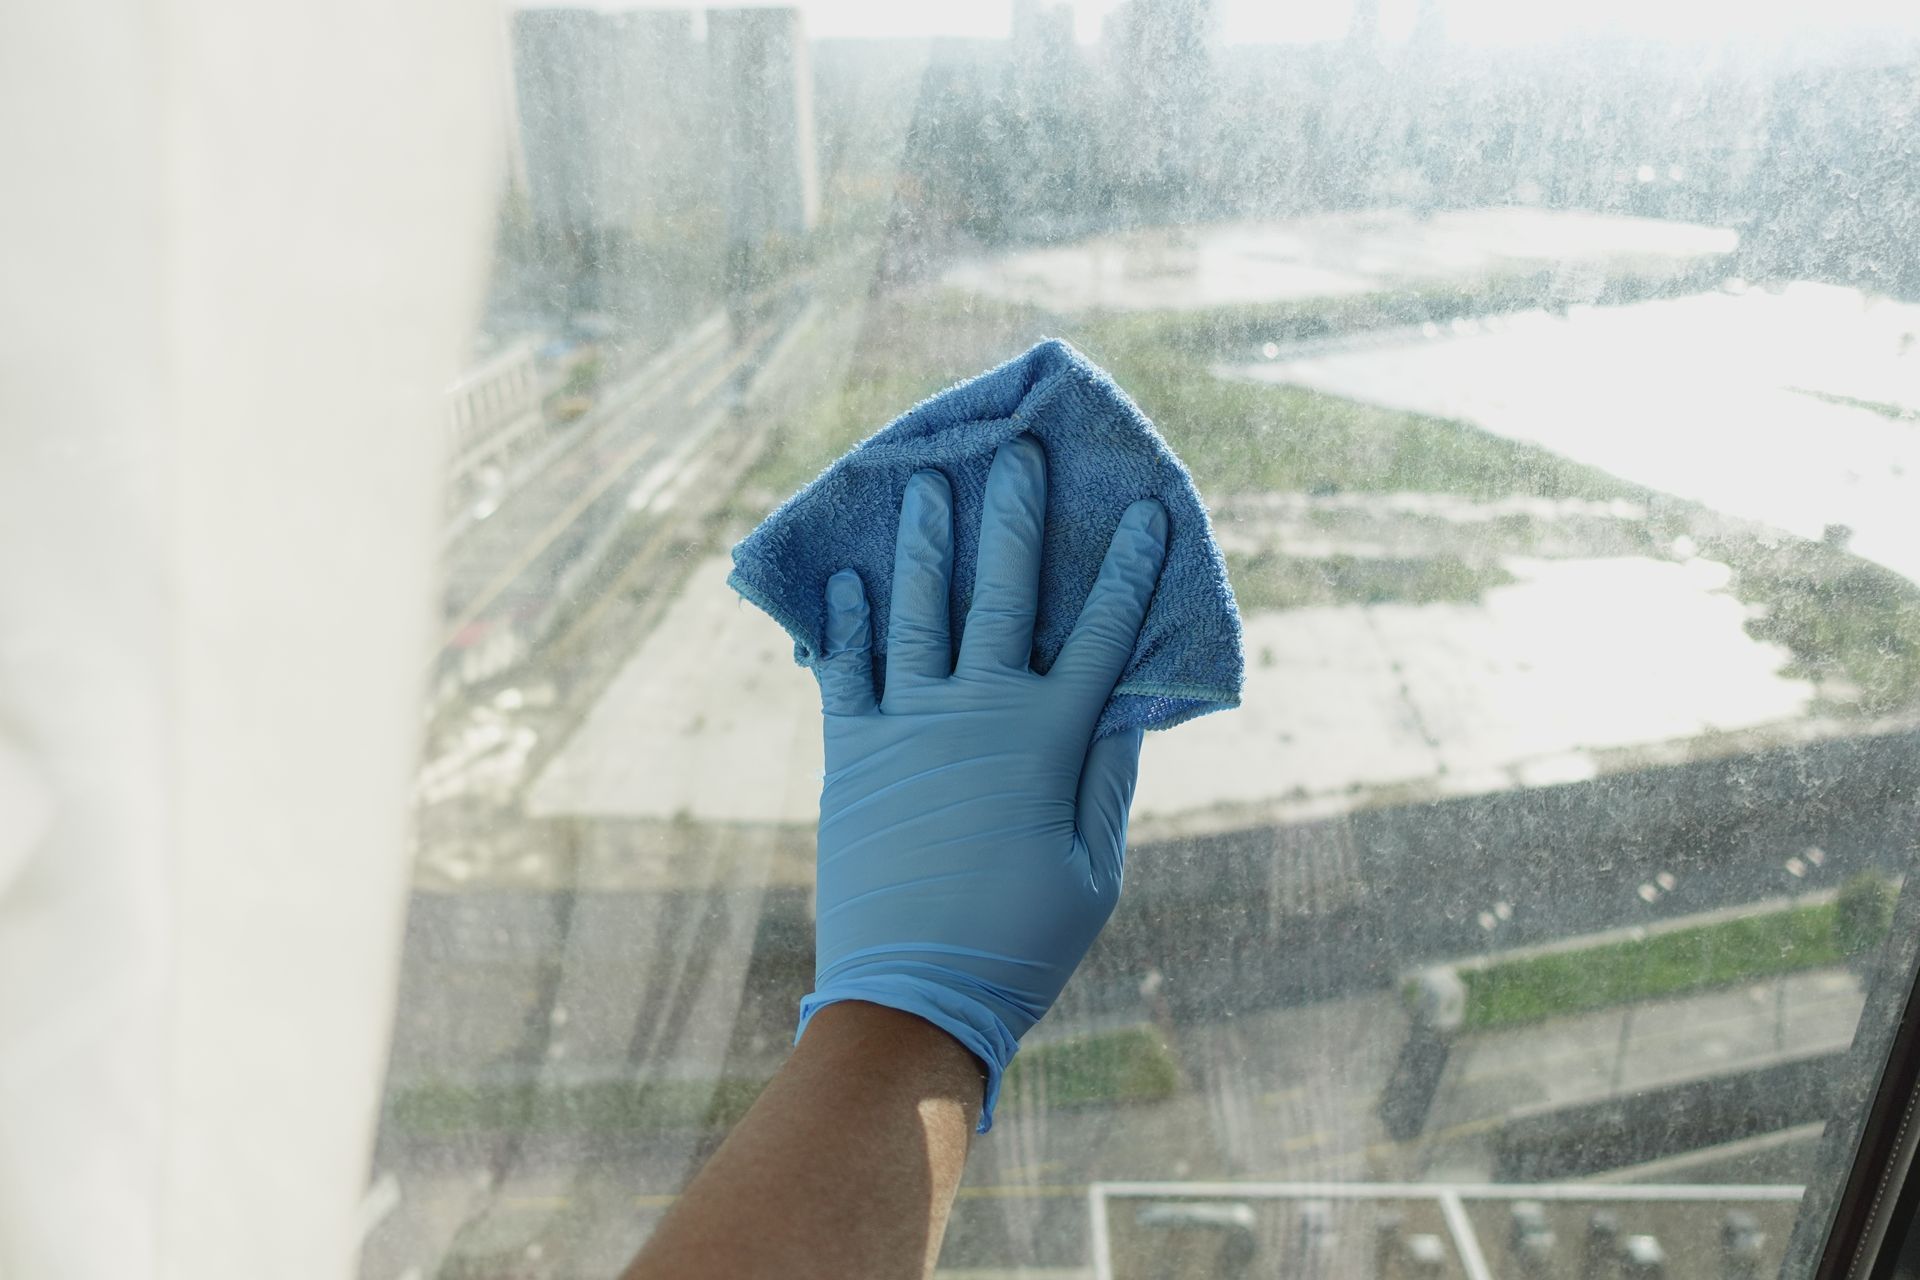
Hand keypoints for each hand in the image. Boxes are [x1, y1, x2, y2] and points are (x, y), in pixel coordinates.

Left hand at [801, 433, 1167, 1128]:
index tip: (1147, 511)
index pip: (1101, 635)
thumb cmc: (1019, 944)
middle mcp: (977, 713)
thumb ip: (1106, 776)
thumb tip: (1127, 698)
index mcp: (1047, 741)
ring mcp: (907, 725)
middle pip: (1002, 593)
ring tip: (924, 481)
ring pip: (917, 609)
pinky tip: (851, 576)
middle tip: (1019, 452)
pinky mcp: (851, 752)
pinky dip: (848, 620)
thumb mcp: (1092, 868)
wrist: (911, 994)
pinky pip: (846, 668)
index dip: (1128, 570)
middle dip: (1016, 517)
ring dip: (923, 541)